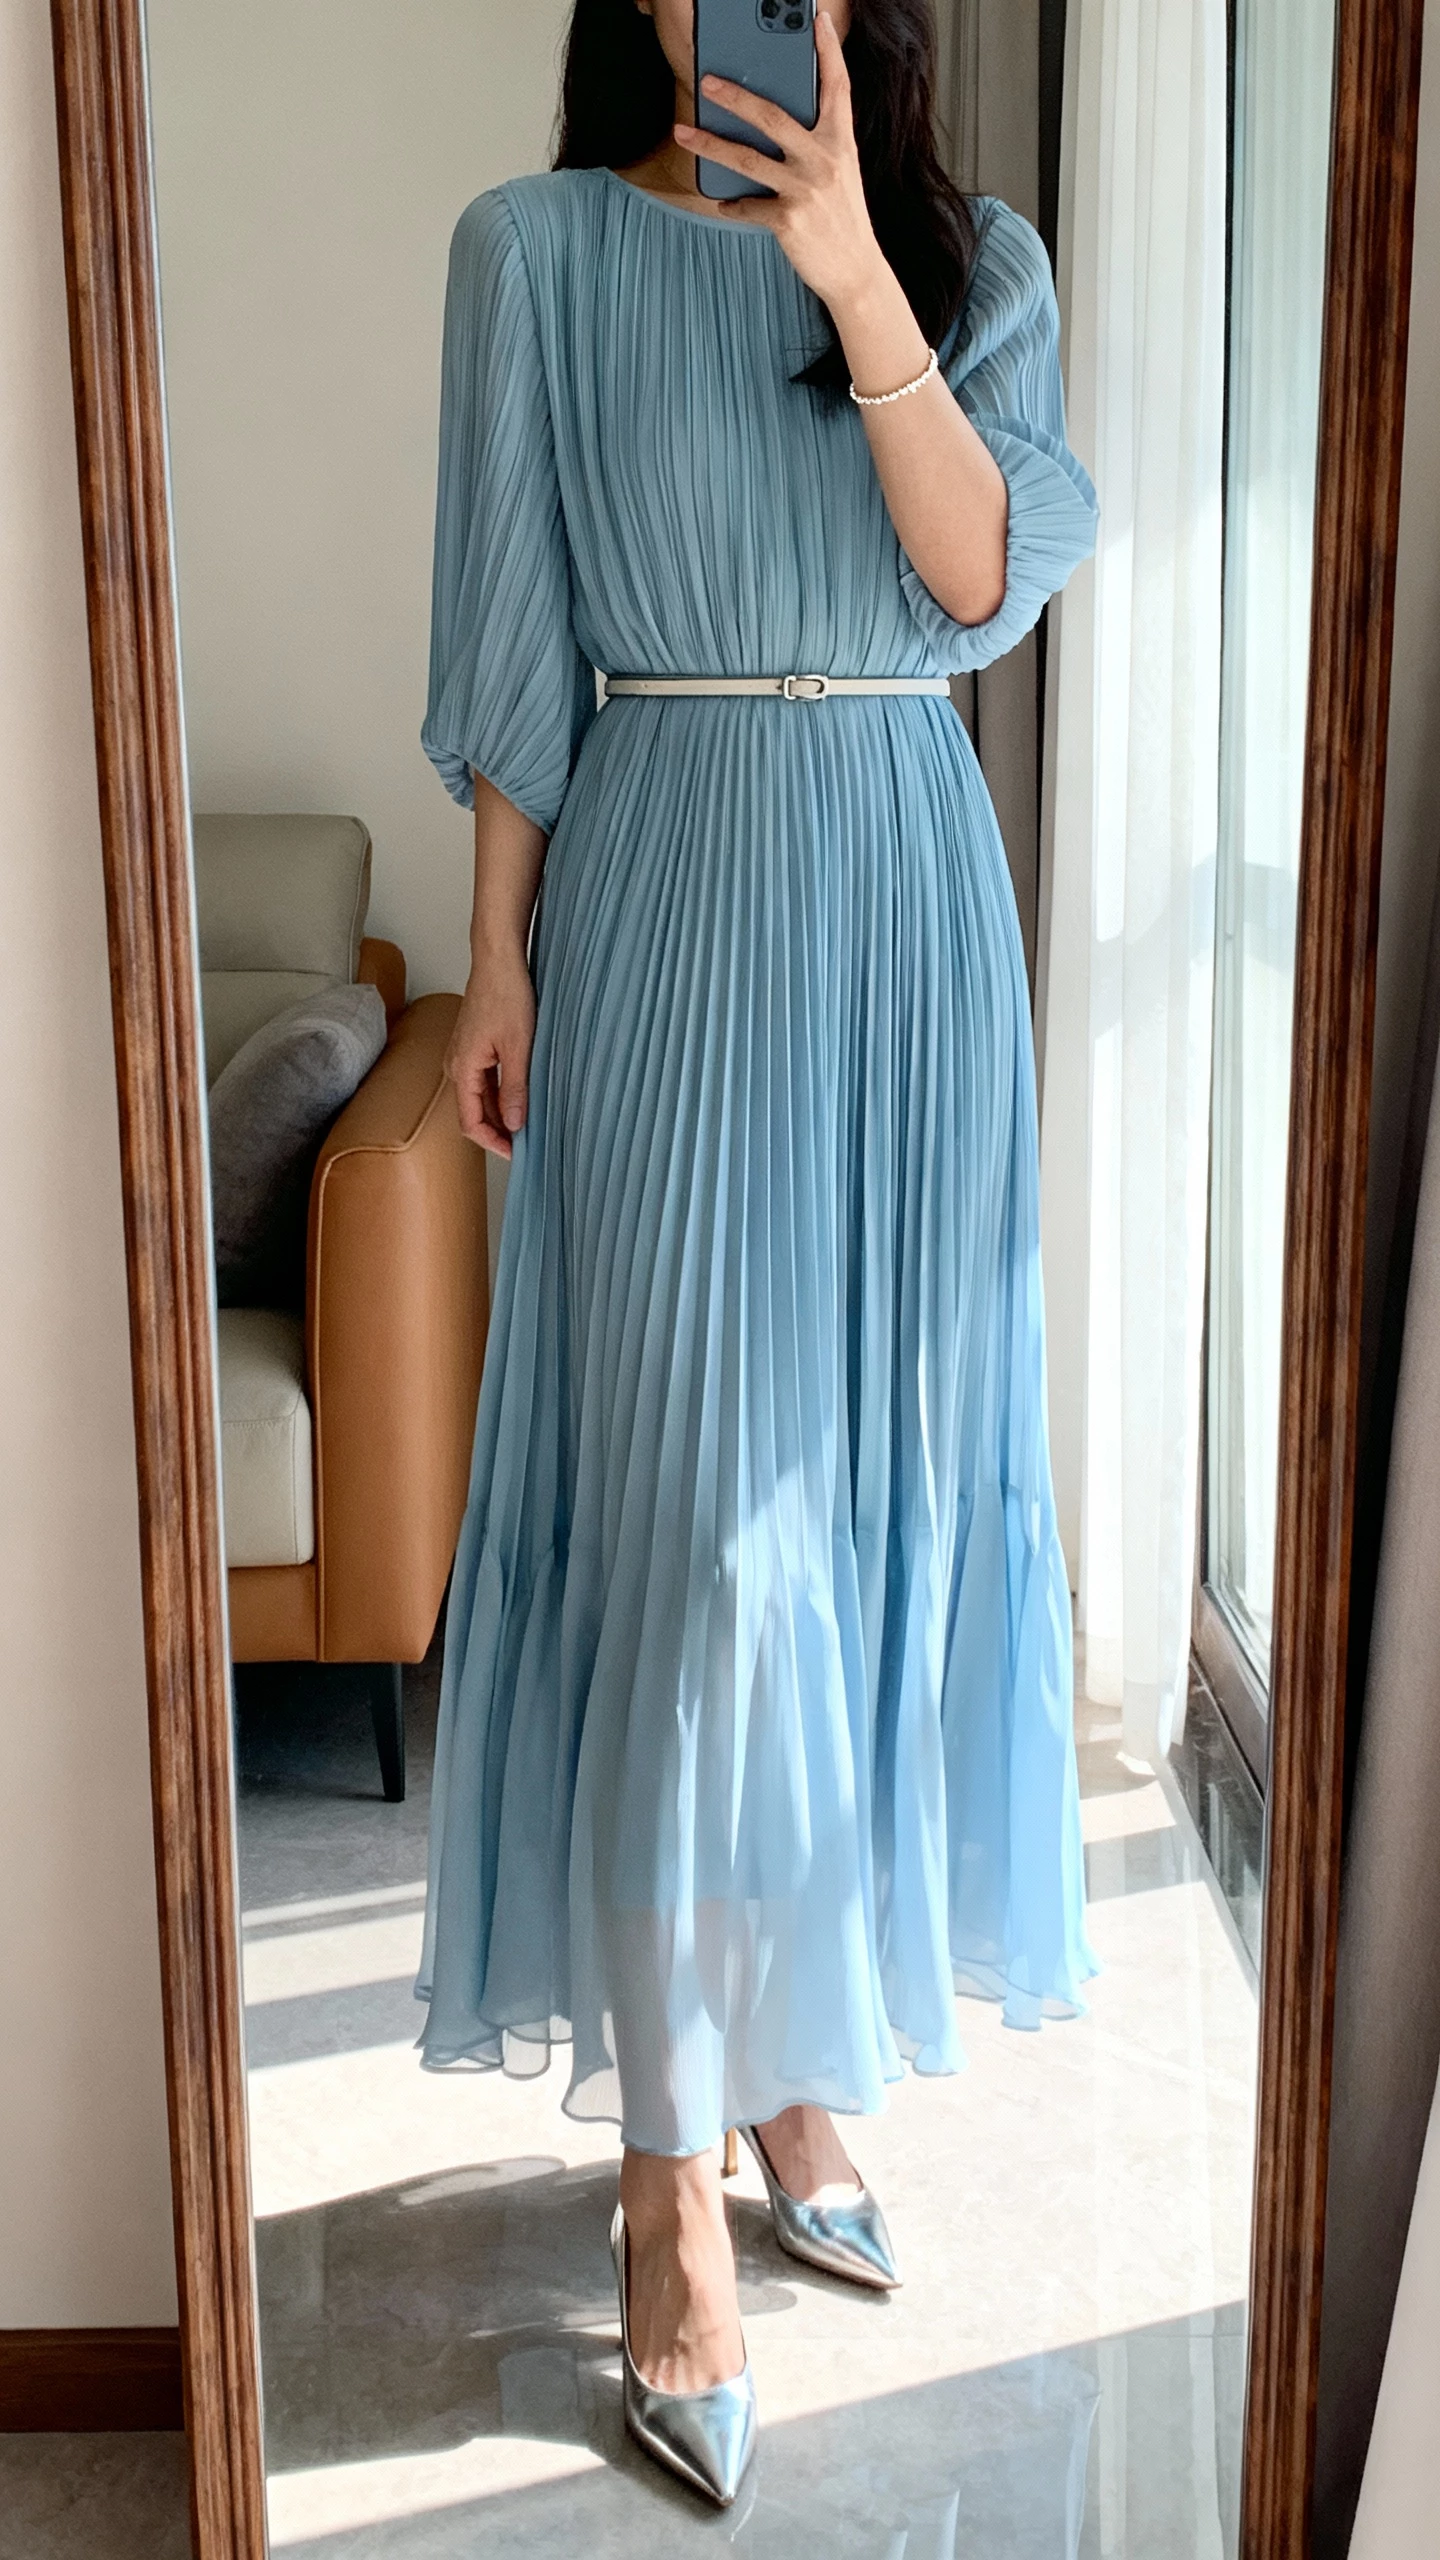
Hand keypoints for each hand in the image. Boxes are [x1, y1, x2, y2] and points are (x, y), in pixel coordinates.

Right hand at [446, 943, 535, 1158]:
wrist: (498, 960)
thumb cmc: (506, 994)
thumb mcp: (519, 1047)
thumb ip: (515, 1088)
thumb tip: (515, 1123)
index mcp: (462, 1068)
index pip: (470, 1122)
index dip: (493, 1142)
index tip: (516, 1153)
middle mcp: (456, 1064)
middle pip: (473, 1112)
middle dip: (498, 1131)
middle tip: (527, 1144)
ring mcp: (464, 1055)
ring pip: (479, 1097)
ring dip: (500, 1113)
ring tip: (528, 1124)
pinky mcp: (474, 1047)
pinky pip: (483, 1081)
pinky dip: (500, 1094)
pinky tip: (521, 1097)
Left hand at [674, 11, 884, 315]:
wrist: (856, 271)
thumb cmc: (843, 218)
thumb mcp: (840, 172)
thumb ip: (816, 143)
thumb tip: (773, 122)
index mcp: (840, 142)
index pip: (837, 86)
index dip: (828, 50)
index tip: (817, 20)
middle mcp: (823, 159)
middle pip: (771, 116)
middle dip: (735, 96)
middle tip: (708, 81)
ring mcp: (804, 189)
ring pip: (745, 159)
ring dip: (709, 144)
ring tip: (683, 132)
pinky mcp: (788, 219)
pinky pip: (747, 205)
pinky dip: (732, 205)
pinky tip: (723, 202)